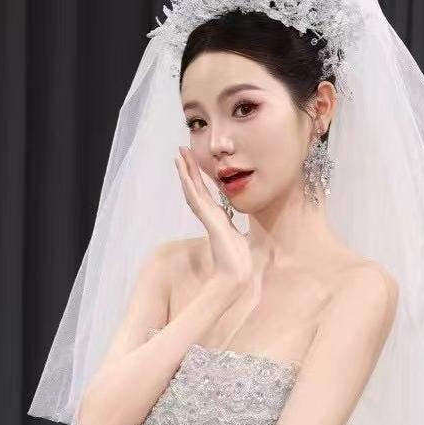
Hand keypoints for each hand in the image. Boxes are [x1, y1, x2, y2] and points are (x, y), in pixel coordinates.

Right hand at [175, 146, 251, 293]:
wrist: (236, 273)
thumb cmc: (239, 260)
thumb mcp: (241, 238)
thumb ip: (238, 232)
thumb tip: (244, 233)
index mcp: (217, 217)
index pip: (204, 193)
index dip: (197, 178)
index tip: (192, 163)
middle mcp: (209, 215)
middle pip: (194, 187)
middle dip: (188, 169)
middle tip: (180, 151)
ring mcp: (207, 217)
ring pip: (192, 189)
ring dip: (185, 172)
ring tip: (178, 156)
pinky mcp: (209, 219)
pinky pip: (197, 198)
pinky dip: (190, 184)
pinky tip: (185, 173)